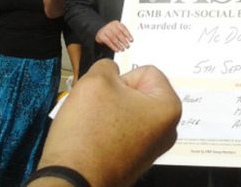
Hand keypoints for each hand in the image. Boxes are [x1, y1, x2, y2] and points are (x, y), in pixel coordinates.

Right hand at [36, 60, 181, 185]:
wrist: (71, 182)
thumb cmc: (88, 131)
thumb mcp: (95, 81)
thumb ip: (107, 66)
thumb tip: (111, 72)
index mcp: (169, 107)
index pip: (146, 71)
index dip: (122, 78)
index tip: (108, 97)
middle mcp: (168, 129)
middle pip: (140, 92)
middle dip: (116, 95)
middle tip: (97, 110)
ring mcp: (153, 148)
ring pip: (128, 111)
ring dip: (109, 112)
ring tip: (92, 125)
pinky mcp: (135, 161)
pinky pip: (123, 132)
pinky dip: (107, 131)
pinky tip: (92, 139)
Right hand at [95, 21, 132, 51]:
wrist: (100, 31)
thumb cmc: (112, 31)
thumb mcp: (117, 29)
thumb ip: (123, 33)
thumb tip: (131, 40)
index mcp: (116, 23)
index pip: (123, 29)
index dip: (128, 35)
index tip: (131, 40)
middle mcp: (110, 26)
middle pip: (118, 34)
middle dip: (124, 41)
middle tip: (127, 46)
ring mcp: (105, 30)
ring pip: (113, 38)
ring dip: (119, 45)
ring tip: (123, 49)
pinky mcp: (101, 36)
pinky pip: (108, 42)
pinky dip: (113, 47)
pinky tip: (117, 50)